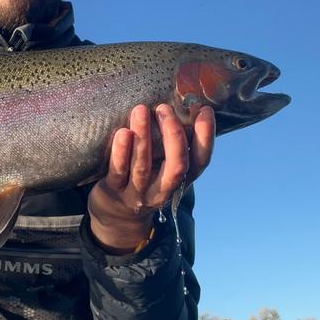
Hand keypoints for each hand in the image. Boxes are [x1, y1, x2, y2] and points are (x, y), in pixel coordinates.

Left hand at [88, 104, 214, 253]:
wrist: (115, 216)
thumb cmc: (143, 179)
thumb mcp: (162, 166)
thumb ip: (172, 144)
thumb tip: (181, 104)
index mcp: (180, 180)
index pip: (200, 161)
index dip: (205, 137)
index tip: (205, 110)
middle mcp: (162, 189)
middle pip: (176, 166)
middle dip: (173, 136)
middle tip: (164, 108)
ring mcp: (138, 193)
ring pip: (143, 167)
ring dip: (144, 137)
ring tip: (141, 110)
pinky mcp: (114, 191)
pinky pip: (118, 171)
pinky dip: (121, 152)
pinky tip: (123, 133)